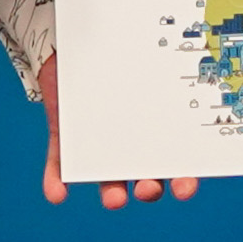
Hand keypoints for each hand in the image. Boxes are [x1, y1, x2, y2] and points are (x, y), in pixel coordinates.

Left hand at [41, 56, 195, 210]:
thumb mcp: (140, 60)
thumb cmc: (117, 55)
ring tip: (114, 199)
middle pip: (147, 179)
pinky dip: (57, 181)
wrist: (76, 47)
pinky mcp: (66, 143)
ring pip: (108, 181)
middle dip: (149, 189)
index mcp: (155, 130)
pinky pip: (61, 166)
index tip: (185, 186)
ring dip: (112, 193)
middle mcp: (130, 147)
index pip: (176, 162)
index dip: (183, 179)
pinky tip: (57, 193)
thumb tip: (182, 42)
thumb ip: (155, 63)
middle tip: (148, 189)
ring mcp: (97, 148)